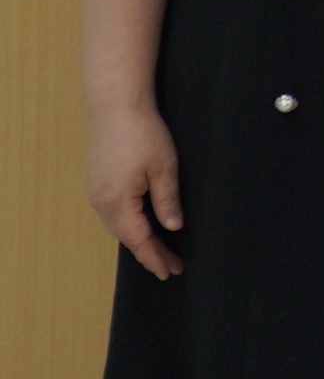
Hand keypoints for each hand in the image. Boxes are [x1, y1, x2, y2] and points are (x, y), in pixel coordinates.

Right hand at [79, 97, 175, 279]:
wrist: (115, 106)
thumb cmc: (143, 134)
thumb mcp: (164, 169)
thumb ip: (167, 201)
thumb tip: (172, 227)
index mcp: (117, 202)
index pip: (139, 240)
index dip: (155, 257)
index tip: (170, 272)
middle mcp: (100, 202)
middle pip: (127, 236)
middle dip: (149, 252)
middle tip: (171, 266)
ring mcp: (95, 192)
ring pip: (118, 225)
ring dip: (138, 239)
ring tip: (159, 251)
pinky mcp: (96, 182)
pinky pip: (113, 212)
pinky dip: (129, 224)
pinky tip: (140, 226)